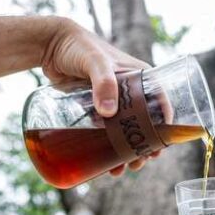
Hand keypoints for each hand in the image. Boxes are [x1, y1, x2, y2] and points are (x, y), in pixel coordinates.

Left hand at [41, 18, 158, 173]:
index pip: (161, 103)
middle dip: (144, 147)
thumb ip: (103, 82)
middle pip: (145, 124)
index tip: (159, 147)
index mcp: (140, 76)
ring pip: (126, 132)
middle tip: (138, 164)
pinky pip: (107, 131)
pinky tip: (104, 164)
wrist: (50, 45)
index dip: (164, 127)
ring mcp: (113, 101)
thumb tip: (109, 114)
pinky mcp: (95, 108)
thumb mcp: (95, 61)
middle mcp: (130, 90)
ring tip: (121, 170)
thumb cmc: (78, 46)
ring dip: (126, 152)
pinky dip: (108, 148)